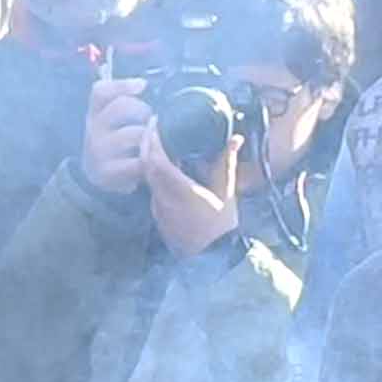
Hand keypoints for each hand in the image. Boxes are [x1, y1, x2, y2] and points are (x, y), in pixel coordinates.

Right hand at [81, 75, 179, 201]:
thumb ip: (124, 101)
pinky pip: (138, 161)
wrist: (97, 175)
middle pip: (121, 106)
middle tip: (152, 119)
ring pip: (134, 134)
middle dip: (144, 110)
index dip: (122, 85)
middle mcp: (93, 128)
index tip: (143, 84)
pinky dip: (148, 160)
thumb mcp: (113, 119)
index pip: (100, 91)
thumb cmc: (114, 140)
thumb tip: (143, 83)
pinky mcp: (106, 172)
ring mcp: (98, 150)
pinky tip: (148, 161)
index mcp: (95, 111)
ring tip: (152, 143)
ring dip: (150, 137)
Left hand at [149, 137, 244, 256]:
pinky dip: (155, 174)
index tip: (156, 122)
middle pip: (146, 165)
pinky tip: (166, 167)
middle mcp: (164, 199)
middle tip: (153, 125)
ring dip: (149, 157)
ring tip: (160, 141)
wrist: (215, 259)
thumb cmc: (222, 227)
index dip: (153, 138)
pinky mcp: (158, 216)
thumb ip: (226, 162)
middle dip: (146, 143)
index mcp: (181, 191)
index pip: (157, 160)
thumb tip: (235, 138)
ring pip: (147, 176)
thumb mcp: (227, 191)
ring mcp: (159, 208)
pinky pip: (152, 189)